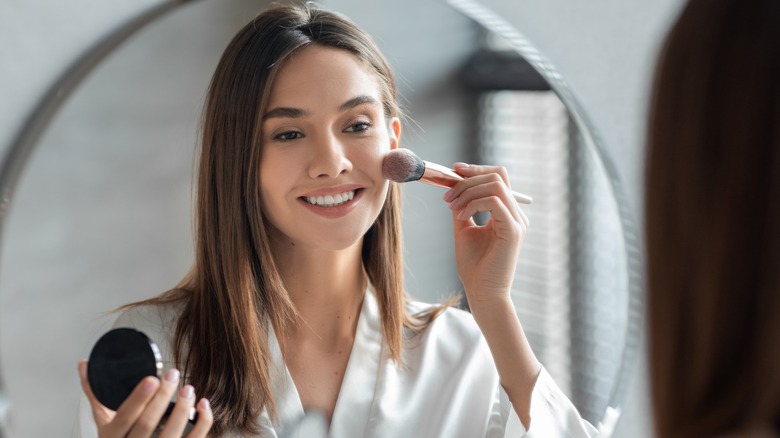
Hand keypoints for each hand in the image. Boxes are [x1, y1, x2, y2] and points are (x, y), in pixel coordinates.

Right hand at [78, 360, 212, 436]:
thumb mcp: (103, 421)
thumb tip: (85, 365)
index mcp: (113, 437)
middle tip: (173, 374)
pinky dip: (202, 422)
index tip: (152, 378)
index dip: (139, 398)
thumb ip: (96, 393)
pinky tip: (203, 405)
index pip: (125, 418)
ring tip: (189, 388)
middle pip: (148, 423)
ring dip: (183, 409)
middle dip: (163, 397)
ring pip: (172, 435)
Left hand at [443, 163, 528, 305]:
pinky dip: (473, 204)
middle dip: (468, 180)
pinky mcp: (513, 231)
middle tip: (447, 196)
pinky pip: (494, 202)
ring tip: (452, 207)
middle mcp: (516, 215)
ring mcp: (517, 222)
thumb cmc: (474, 267)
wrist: (482, 293)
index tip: (454, 170)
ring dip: (468, 192)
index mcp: (507, 214)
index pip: (498, 178)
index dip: (476, 170)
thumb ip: (462, 208)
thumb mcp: (464, 230)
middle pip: (497, 176)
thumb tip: (453, 189)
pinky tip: (460, 217)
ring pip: (495, 186)